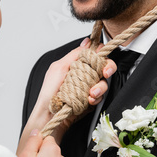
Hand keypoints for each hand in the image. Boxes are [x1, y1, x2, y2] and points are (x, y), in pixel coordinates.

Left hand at [18, 38, 116, 153]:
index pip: (94, 55)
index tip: (102, 57)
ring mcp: (87, 87)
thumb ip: (75, 54)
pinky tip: (88, 100)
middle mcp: (83, 75)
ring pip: (103, 82)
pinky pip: (100, 96)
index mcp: (75, 65)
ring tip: (91, 93)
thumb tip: (86, 42)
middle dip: (107, 69)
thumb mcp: (59, 67)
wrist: (49, 114)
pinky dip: (96, 98)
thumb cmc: (49, 92)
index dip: (101, 54)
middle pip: (103, 67)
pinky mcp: (90, 100)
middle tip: (104, 73)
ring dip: (100, 87)